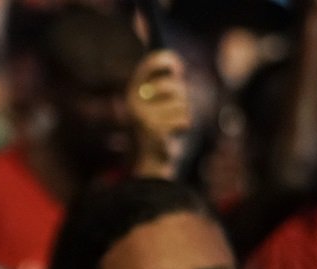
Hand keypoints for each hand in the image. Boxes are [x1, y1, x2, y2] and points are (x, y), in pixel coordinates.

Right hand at [127, 50, 191, 178]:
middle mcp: (134, 101)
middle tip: (175, 108)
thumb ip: (160, 84)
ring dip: (183, 113)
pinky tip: (174, 132)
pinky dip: (184, 125)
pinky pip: (184, 118)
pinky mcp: (155, 129)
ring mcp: (144, 115)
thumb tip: (176, 65)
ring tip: (172, 123)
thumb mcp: (153, 103)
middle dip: (181, 96)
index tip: (179, 69)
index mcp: (132, 90)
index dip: (169, 60)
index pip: (151, 62)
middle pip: (174, 84)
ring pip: (182, 103)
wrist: (146, 160)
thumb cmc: (154, 127)